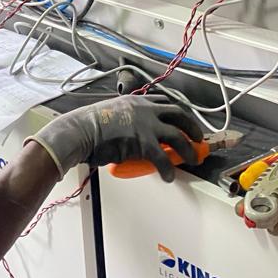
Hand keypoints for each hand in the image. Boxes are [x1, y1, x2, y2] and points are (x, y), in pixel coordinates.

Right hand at [26, 95, 203, 182]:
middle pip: (178, 114)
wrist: (80, 131)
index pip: (163, 102)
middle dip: (191, 126)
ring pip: (177, 136)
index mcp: (136, 101)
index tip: (181, 119)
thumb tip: (128, 133)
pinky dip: (168, 169)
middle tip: (197, 137)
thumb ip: (124, 120)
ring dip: (188, 149)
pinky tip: (169, 176)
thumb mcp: (109, 114)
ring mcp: (146, 125)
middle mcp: (144, 109)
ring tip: (192, 158)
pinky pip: (163, 158)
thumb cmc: (87, 127)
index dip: (176, 112)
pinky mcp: (144, 143)